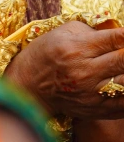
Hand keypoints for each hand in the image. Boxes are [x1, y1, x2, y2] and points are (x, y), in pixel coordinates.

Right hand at [4, 21, 123, 118]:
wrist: (28, 85)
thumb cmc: (46, 54)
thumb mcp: (64, 32)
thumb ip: (94, 31)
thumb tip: (122, 35)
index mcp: (76, 48)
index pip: (117, 38)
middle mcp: (84, 72)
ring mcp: (91, 93)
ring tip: (121, 68)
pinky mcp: (95, 110)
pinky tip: (122, 84)